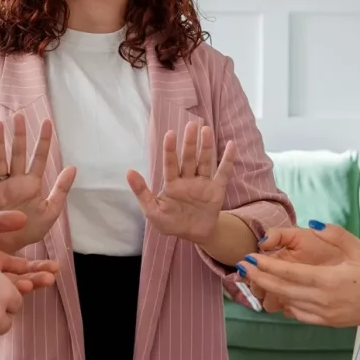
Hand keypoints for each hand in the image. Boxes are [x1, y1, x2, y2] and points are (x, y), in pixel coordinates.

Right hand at [0, 112, 76, 252]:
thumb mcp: (52, 211)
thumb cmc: (32, 229)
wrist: (12, 247)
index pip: (39, 157)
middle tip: (19, 116)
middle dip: (19, 135)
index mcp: (32, 184)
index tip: (47, 122)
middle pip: (18, 153)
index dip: (43, 140)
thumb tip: (73, 167)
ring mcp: (1, 187)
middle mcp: (16, 181)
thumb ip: (61, 189)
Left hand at [0, 210, 58, 293]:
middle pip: (18, 282)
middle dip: (35, 280)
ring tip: (32, 285)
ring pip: (5, 293)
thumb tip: (23, 218)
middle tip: (50, 278)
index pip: (20, 267)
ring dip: (21, 289)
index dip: (37, 268)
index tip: (53, 268)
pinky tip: (9, 296)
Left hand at [126, 121, 234, 243]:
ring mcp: (202, 183)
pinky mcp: (216, 190)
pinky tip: (231, 145)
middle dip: (189, 142)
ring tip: (206, 130)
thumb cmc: (171, 222)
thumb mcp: (153, 211)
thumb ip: (141, 192)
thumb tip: (128, 172)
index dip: (170, 149)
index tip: (170, 134)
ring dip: (206, 146)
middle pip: (188, 158)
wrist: (194, 235)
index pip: (170, 164)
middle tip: (191, 124)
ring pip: (204, 162)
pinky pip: (223, 173)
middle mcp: (187, 179)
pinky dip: (228, 159)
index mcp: (172, 183)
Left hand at [246, 225, 344, 311]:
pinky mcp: (328, 322)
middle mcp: (321, 299)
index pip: (289, 272)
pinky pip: (299, 315)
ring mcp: (324, 314)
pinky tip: (280, 297)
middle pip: (282, 290)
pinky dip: (285, 306)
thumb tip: (313, 224)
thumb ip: (336, 235)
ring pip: (287, 304)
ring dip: (269, 293)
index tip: (250, 257)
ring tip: (255, 281)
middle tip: (242, 268)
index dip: (267, 265)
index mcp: (327, 279)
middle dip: (259, 279)